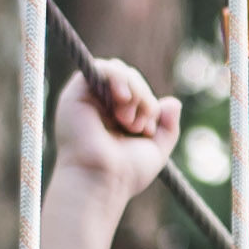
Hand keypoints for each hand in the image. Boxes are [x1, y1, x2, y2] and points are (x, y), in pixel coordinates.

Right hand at [51, 59, 177, 203]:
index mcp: (113, 118)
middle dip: (143, 97)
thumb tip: (173, 102)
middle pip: (129, 78)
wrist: (101, 181)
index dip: (149, 103)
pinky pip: (101, 67)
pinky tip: (123, 98)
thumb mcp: (155, 149)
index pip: (136, 91)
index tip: (148, 129)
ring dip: (134, 90)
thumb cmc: (126, 173)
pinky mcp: (75, 94)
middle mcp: (98, 107)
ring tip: (128, 118)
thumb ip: (167, 127)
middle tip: (138, 126)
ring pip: (118, 71)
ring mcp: (86, 99)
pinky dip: (118, 78)